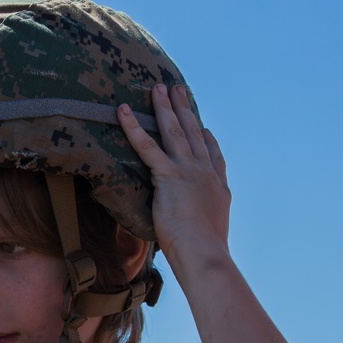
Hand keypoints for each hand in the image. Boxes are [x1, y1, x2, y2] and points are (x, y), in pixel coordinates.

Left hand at [117, 84, 231, 273]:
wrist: (205, 255)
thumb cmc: (204, 255)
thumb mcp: (209, 236)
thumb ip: (200, 226)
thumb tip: (195, 237)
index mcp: (218, 188)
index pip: (214, 157)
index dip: (208, 140)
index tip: (204, 127)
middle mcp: (206, 173)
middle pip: (194, 133)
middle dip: (185, 109)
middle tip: (178, 90)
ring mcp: (189, 171)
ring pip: (174, 130)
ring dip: (164, 106)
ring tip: (158, 87)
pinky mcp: (169, 175)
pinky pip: (147, 145)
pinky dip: (133, 126)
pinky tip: (124, 111)